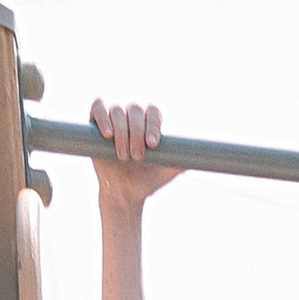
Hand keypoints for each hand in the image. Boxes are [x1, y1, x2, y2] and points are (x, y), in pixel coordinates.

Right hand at [89, 94, 177, 212]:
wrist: (125, 192)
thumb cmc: (148, 180)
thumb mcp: (168, 172)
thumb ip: (183, 162)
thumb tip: (202, 159)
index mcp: (151, 120)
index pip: (154, 111)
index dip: (153, 124)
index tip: (153, 144)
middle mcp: (133, 113)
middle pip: (135, 109)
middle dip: (136, 133)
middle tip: (138, 157)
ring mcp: (114, 114)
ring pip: (117, 110)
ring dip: (122, 133)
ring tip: (124, 156)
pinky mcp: (96, 120)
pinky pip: (98, 106)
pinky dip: (103, 117)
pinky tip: (108, 135)